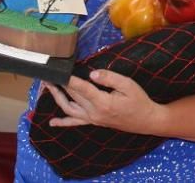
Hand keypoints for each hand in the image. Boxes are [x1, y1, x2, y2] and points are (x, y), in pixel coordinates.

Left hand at [43, 70, 166, 133]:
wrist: (146, 120)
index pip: (82, 88)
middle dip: (60, 84)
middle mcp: (94, 113)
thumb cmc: (139, 100)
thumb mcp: (128, 85)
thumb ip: (110, 78)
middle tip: (50, 72)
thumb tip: (92, 73)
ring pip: (69, 109)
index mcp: (103, 102)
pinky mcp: (93, 122)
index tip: (58, 71)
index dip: (69, 79)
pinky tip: (52, 122)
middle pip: (73, 96)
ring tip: (48, 86)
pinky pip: (75, 123)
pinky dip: (63, 122)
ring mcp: (92, 119)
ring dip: (57, 98)